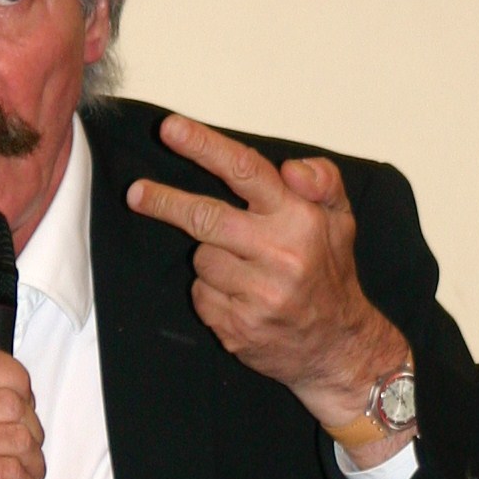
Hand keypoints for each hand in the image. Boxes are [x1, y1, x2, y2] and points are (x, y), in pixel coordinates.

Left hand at [125, 114, 409, 448]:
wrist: (338, 348)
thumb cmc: (330, 272)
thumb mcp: (341, 219)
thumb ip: (322, 179)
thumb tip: (291, 168)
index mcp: (300, 220)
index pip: (245, 171)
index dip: (203, 146)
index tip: (171, 129)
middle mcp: (279, 255)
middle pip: (204, 217)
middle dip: (164, 202)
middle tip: (137, 192)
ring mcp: (257, 295)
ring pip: (202, 258)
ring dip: (211, 256)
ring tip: (242, 268)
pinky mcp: (237, 328)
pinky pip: (201, 295)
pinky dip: (211, 292)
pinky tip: (238, 297)